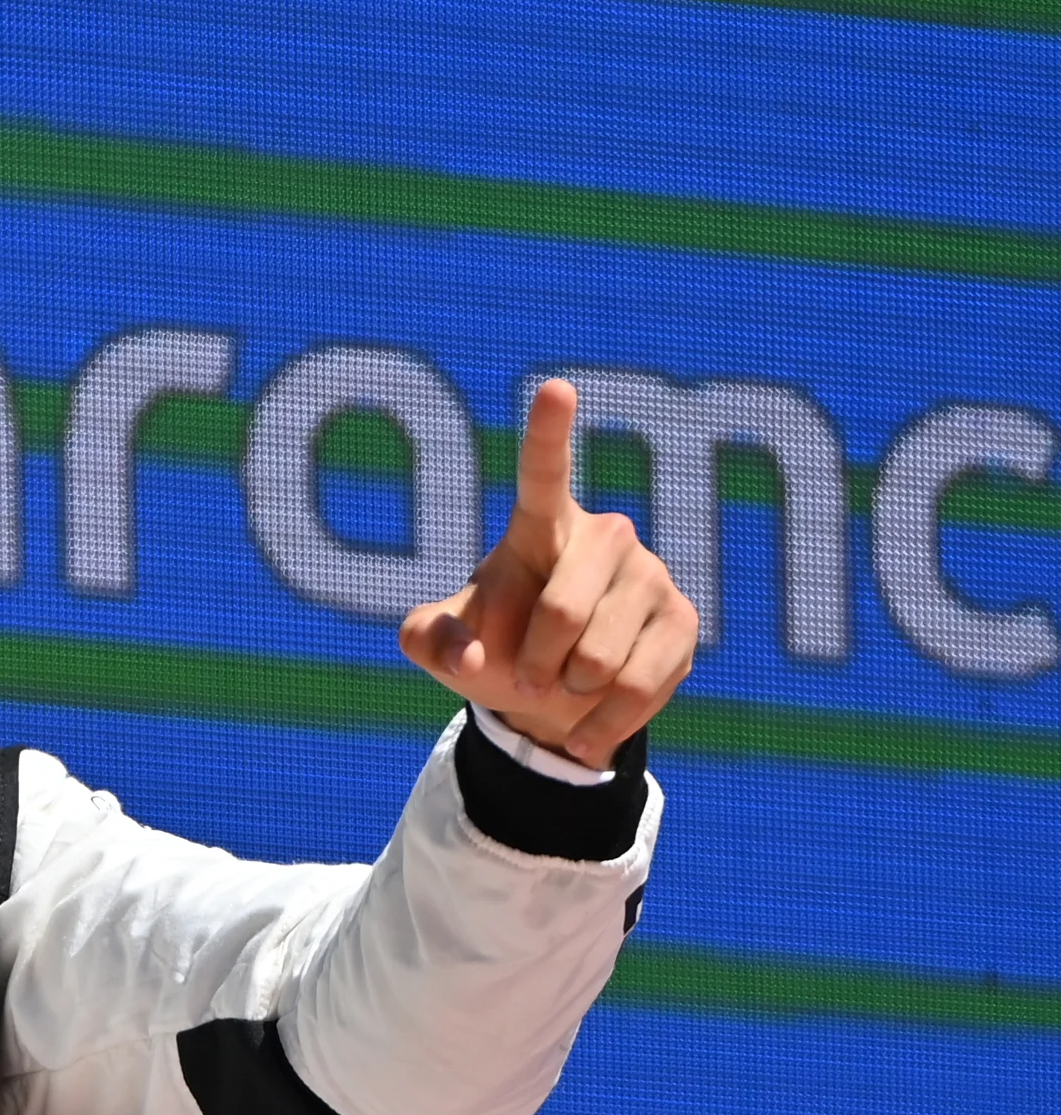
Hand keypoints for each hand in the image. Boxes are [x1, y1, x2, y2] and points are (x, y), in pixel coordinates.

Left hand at [398, 378, 698, 769]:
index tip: (556, 389)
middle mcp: (605, 536)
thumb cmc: (494, 651)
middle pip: (562, 611)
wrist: (552, 701)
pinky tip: (587, 724)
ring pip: (601, 658)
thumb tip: (466, 655)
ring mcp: (651, 575)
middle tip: (528, 677)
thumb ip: (429, 642)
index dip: (549, 433)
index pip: (545, 474)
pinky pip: (641, 685)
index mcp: (541, 525)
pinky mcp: (684, 622)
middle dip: (534, 663)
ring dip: (568, 692)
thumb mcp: (443, 647)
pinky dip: (602, 721)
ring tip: (564, 686)